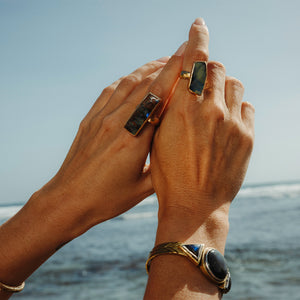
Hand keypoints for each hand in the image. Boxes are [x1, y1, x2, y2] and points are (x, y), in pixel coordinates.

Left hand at [35, 55, 184, 233]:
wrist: (69, 199)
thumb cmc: (107, 198)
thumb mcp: (143, 188)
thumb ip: (164, 166)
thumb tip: (179, 150)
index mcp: (134, 140)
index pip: (159, 99)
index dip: (175, 77)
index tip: (189, 61)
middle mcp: (117, 123)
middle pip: (146, 84)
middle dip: (167, 66)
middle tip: (183, 54)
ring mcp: (101, 118)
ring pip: (128, 83)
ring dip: (147, 68)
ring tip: (164, 61)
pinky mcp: (90, 119)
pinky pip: (110, 91)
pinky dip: (126, 79)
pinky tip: (135, 76)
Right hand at [151, 18, 254, 244]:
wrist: (194, 206)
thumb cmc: (169, 175)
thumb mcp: (158, 139)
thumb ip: (170, 108)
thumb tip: (179, 87)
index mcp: (183, 110)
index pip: (193, 61)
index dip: (196, 39)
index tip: (198, 25)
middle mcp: (210, 111)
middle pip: (215, 68)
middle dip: (206, 71)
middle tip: (199, 85)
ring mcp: (232, 123)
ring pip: (233, 84)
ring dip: (222, 87)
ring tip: (212, 106)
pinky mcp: (247, 137)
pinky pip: (246, 106)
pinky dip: (236, 106)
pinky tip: (225, 121)